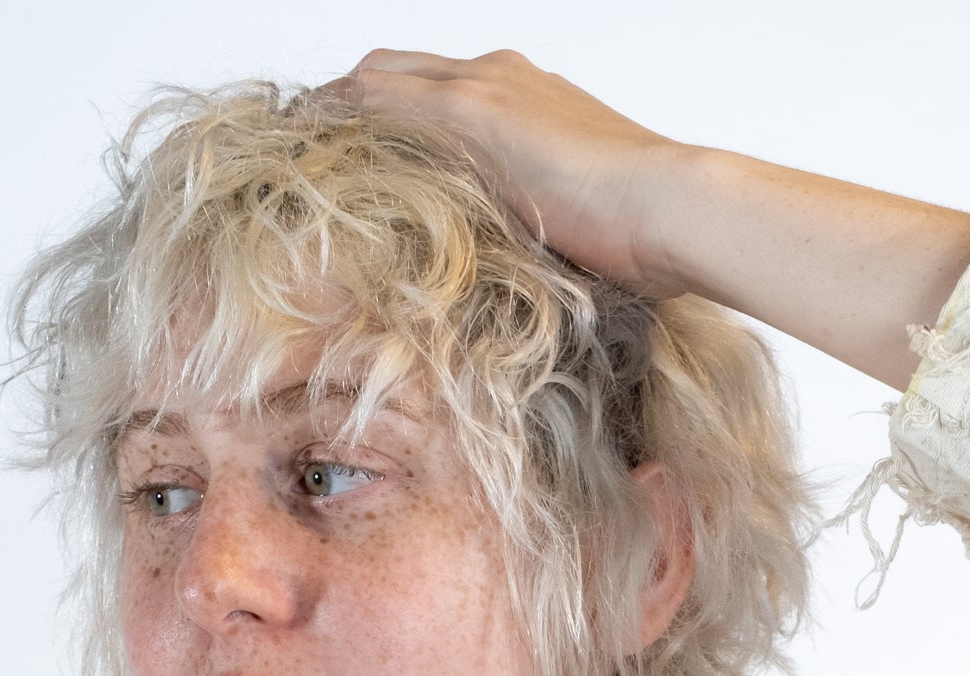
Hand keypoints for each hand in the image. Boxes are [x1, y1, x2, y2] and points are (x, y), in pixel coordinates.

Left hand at [325, 49, 969, 382]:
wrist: (676, 211)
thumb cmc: (652, 245)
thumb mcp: (590, 244)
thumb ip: (554, 251)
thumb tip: (552, 310)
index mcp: (534, 103)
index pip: (444, 94)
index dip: (399, 118)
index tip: (368, 157)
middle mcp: (505, 80)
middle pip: (400, 70)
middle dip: (354, 102)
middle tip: (313, 145)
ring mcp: (488, 88)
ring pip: (381, 75)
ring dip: (336, 110)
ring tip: (294, 152)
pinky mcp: (476, 108)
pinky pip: (381, 97)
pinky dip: (341, 120)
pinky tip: (308, 155)